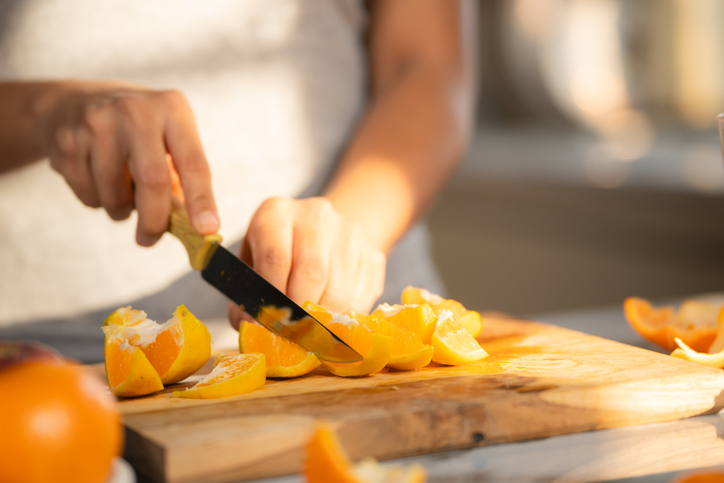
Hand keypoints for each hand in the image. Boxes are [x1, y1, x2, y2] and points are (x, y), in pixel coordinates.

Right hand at [41, 84, 218, 245]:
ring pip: (115, 196)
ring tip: (122, 195)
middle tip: (151, 238)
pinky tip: (98, 180)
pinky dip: (98, 202)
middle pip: (152, 182)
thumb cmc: (138, 130)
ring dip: (122, 211)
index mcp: (172, 109)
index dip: (201, 200)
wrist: (74, 102)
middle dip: (155, 221)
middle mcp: (135, 111)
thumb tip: (196, 227)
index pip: (193, 163)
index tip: (207, 229)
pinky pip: (88, 195)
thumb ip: (182, 178)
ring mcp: (97, 124)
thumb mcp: (168, 137)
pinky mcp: (66, 142)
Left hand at [228, 197, 385, 328]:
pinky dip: (345, 318)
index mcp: (276, 213)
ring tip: (310, 331)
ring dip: (323, 320)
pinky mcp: (373, 253)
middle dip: (301, 313)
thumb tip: (254, 328)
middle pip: (312, 274)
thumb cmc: (277, 256)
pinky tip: (331, 319)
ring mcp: (349, 232)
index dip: (273, 298)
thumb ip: (247, 296)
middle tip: (293, 333)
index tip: (271, 323)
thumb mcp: (253, 266)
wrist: (321, 236)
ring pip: (339, 290)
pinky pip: (361, 298)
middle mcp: (315, 214)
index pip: (276, 258)